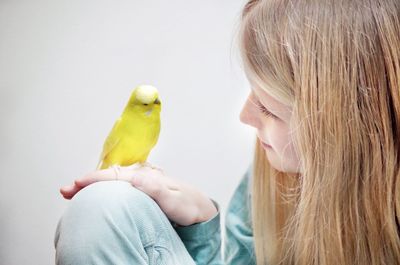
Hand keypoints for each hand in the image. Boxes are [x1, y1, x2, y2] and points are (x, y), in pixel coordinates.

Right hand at [60, 163, 217, 225]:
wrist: (198, 207)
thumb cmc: (187, 205)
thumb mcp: (175, 200)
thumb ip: (157, 190)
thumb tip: (136, 179)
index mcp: (146, 178)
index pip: (115, 175)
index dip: (95, 179)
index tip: (78, 184)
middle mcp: (141, 177)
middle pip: (108, 176)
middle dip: (86, 181)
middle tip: (65, 190)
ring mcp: (139, 183)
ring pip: (110, 181)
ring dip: (91, 185)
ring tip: (71, 191)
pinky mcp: (139, 191)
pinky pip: (116, 187)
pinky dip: (102, 189)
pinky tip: (94, 196)